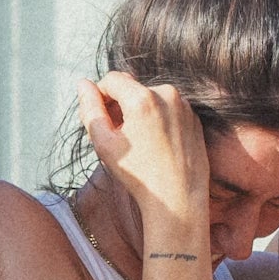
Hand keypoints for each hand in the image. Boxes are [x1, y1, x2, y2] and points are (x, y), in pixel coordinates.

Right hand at [77, 72, 209, 225]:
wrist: (178, 199)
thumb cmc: (139, 175)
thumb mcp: (104, 143)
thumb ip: (90, 109)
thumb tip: (83, 84)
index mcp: (143, 98)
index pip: (112, 79)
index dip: (100, 96)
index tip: (100, 118)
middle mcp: (167, 94)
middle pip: (133, 88)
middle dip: (121, 106)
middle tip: (118, 136)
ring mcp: (184, 105)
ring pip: (151, 98)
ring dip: (139, 112)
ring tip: (139, 143)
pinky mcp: (194, 118)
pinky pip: (169, 109)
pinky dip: (158, 120)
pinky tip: (156, 145)